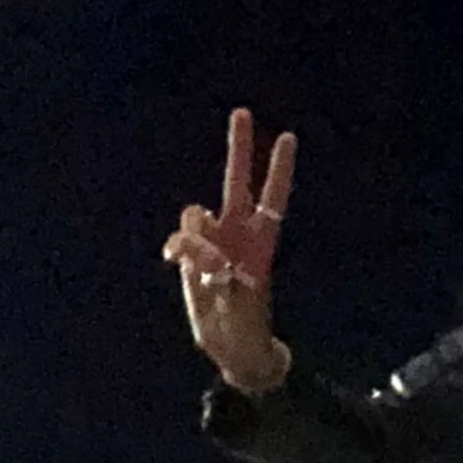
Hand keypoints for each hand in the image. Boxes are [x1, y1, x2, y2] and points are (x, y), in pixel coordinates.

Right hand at [162, 106, 296, 390]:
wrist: (230, 350)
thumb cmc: (246, 330)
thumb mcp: (240, 306)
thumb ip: (220, 273)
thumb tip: (199, 249)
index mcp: (260, 244)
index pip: (272, 199)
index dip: (278, 170)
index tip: (287, 137)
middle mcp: (236, 235)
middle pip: (236, 183)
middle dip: (239, 149)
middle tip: (242, 112)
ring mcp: (211, 243)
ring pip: (196, 213)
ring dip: (195, 235)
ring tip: (205, 270)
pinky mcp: (189, 257)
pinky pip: (179, 237)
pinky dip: (177, 246)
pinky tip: (176, 262)